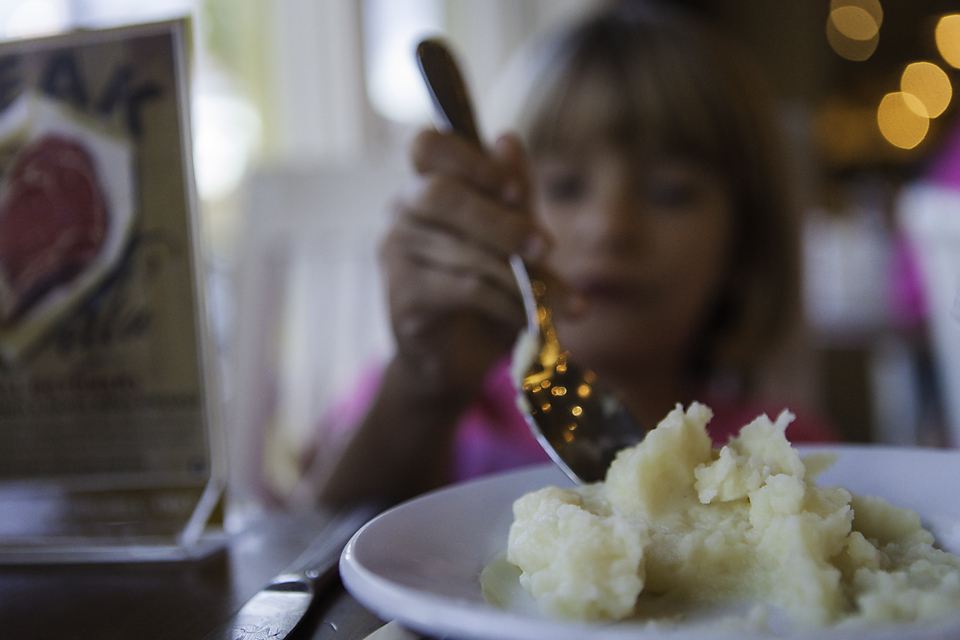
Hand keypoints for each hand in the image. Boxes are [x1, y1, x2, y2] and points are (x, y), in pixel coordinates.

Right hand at [380, 129, 548, 399]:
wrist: (455, 363)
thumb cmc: (485, 294)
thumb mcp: (510, 242)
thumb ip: (512, 195)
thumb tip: (507, 139)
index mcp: (425, 185)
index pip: (428, 146)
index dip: (471, 160)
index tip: (516, 192)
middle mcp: (400, 211)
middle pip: (442, 194)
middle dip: (502, 221)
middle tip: (547, 247)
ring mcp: (394, 251)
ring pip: (464, 249)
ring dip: (520, 276)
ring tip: (557, 300)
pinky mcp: (402, 293)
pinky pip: (464, 287)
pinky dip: (506, 303)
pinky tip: (530, 319)